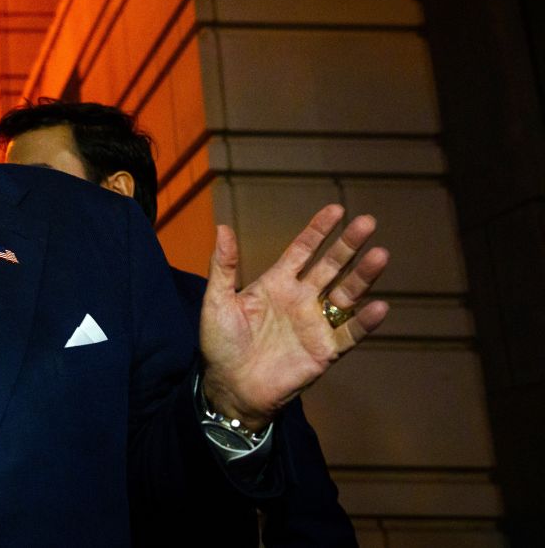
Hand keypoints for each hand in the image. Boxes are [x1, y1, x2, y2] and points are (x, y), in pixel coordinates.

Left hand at [199, 204, 388, 430]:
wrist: (229, 387)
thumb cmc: (220, 344)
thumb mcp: (217, 301)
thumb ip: (223, 267)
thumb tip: (222, 227)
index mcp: (277, 284)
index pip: (303, 251)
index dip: (319, 231)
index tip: (337, 209)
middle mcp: (301, 299)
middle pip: (331, 266)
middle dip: (348, 245)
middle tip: (368, 222)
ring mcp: (315, 324)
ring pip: (346, 294)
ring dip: (363, 276)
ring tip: (380, 255)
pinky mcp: (325, 350)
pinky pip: (349, 333)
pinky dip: (365, 322)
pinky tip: (379, 307)